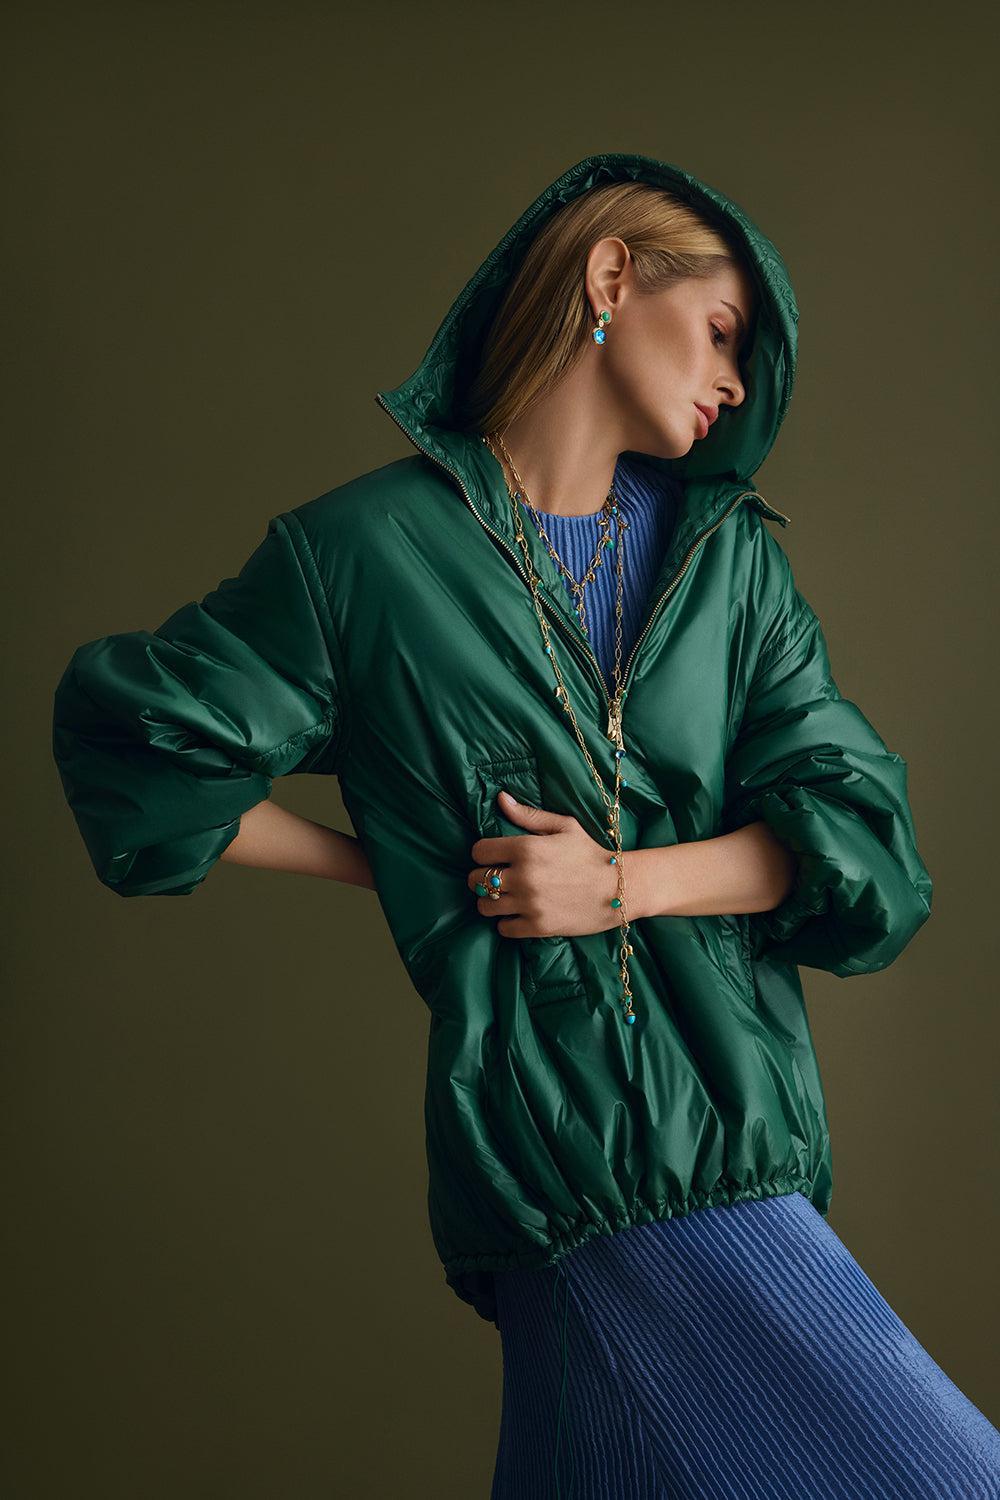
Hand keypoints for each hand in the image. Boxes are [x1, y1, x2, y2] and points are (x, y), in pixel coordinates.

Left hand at [467, 790, 620, 938]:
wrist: (619, 888)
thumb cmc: (591, 854)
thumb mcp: (564, 826)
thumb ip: (529, 815)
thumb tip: (501, 799)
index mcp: (526, 848)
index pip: (479, 852)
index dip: (483, 853)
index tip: (492, 856)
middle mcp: (523, 876)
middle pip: (476, 880)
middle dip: (481, 877)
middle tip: (496, 878)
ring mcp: (529, 904)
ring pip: (485, 906)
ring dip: (491, 902)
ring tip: (504, 898)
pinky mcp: (538, 926)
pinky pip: (503, 928)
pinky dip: (506, 922)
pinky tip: (517, 914)